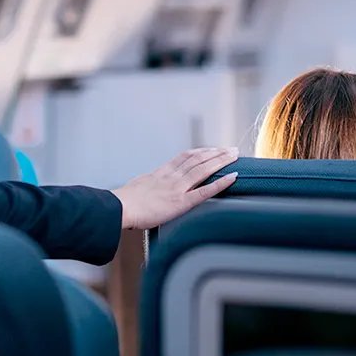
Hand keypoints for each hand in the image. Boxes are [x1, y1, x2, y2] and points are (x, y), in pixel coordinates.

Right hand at [112, 147, 238, 229]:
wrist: (120, 207)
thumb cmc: (124, 203)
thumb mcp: (137, 188)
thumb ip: (148, 186)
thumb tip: (149, 189)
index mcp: (161, 173)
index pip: (185, 157)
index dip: (200, 151)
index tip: (211, 149)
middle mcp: (172, 177)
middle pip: (198, 159)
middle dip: (216, 153)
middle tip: (230, 148)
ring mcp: (177, 188)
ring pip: (204, 169)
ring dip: (221, 160)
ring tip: (234, 155)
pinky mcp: (181, 202)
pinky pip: (205, 191)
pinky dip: (220, 183)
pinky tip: (233, 177)